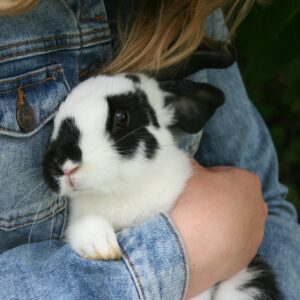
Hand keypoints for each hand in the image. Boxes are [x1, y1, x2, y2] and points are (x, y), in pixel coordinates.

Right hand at [170, 161, 267, 297]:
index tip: (197, 184)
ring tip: (200, 224)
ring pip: (237, 221)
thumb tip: (190, 163)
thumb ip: (194, 164)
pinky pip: (234, 242)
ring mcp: (255, 234)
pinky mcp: (247, 255)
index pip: (228, 173)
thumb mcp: (190, 173)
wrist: (186, 246)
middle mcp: (258, 207)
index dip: (211, 177)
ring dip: (222, 220)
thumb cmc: (193, 202)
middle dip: (220, 198)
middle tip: (198, 203)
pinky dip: (222, 240)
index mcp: (248, 181)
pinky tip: (204, 240)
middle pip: (236, 197)